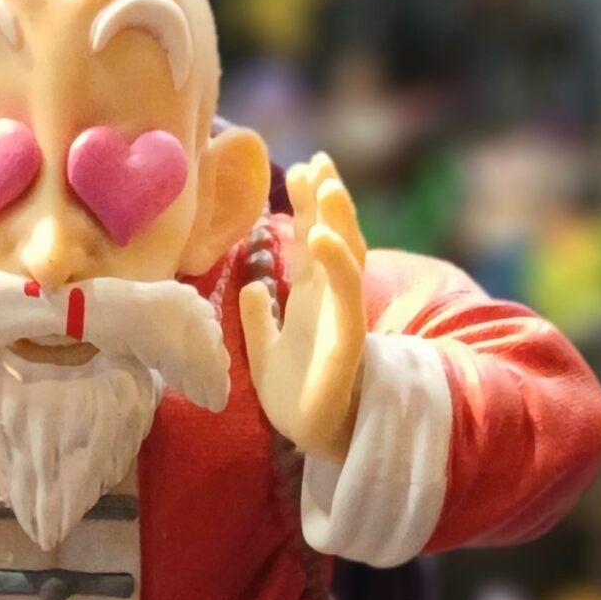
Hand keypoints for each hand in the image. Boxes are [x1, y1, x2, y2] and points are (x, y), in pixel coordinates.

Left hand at [240, 152, 366, 466]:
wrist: (316, 437)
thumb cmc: (296, 396)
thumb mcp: (265, 351)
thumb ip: (259, 319)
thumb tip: (252, 285)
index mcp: (313, 298)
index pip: (314, 242)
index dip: (309, 206)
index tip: (300, 170)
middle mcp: (331, 300)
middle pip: (334, 238)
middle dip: (327, 199)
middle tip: (316, 162)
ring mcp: (342, 316)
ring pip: (348, 258)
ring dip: (338, 219)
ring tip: (325, 183)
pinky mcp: (347, 340)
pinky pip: (345, 296)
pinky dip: (337, 264)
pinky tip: (322, 237)